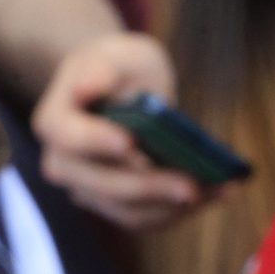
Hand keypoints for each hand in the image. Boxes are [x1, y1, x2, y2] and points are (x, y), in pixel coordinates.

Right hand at [34, 33, 209, 232]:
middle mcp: (64, 164)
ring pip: (128, 212)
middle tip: (193, 186)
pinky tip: (215, 194)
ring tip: (220, 190)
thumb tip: (88, 86)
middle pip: (103, 185)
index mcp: (55, 122)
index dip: (97, 142)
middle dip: (150, 187)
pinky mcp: (115, 207)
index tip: (131, 142)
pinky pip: (146, 219)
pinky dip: (182, 211)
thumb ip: (102, 67)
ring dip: (175, 207)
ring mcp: (88, 191)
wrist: (119, 90)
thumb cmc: (117, 67)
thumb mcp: (115, 53)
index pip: (69, 138)